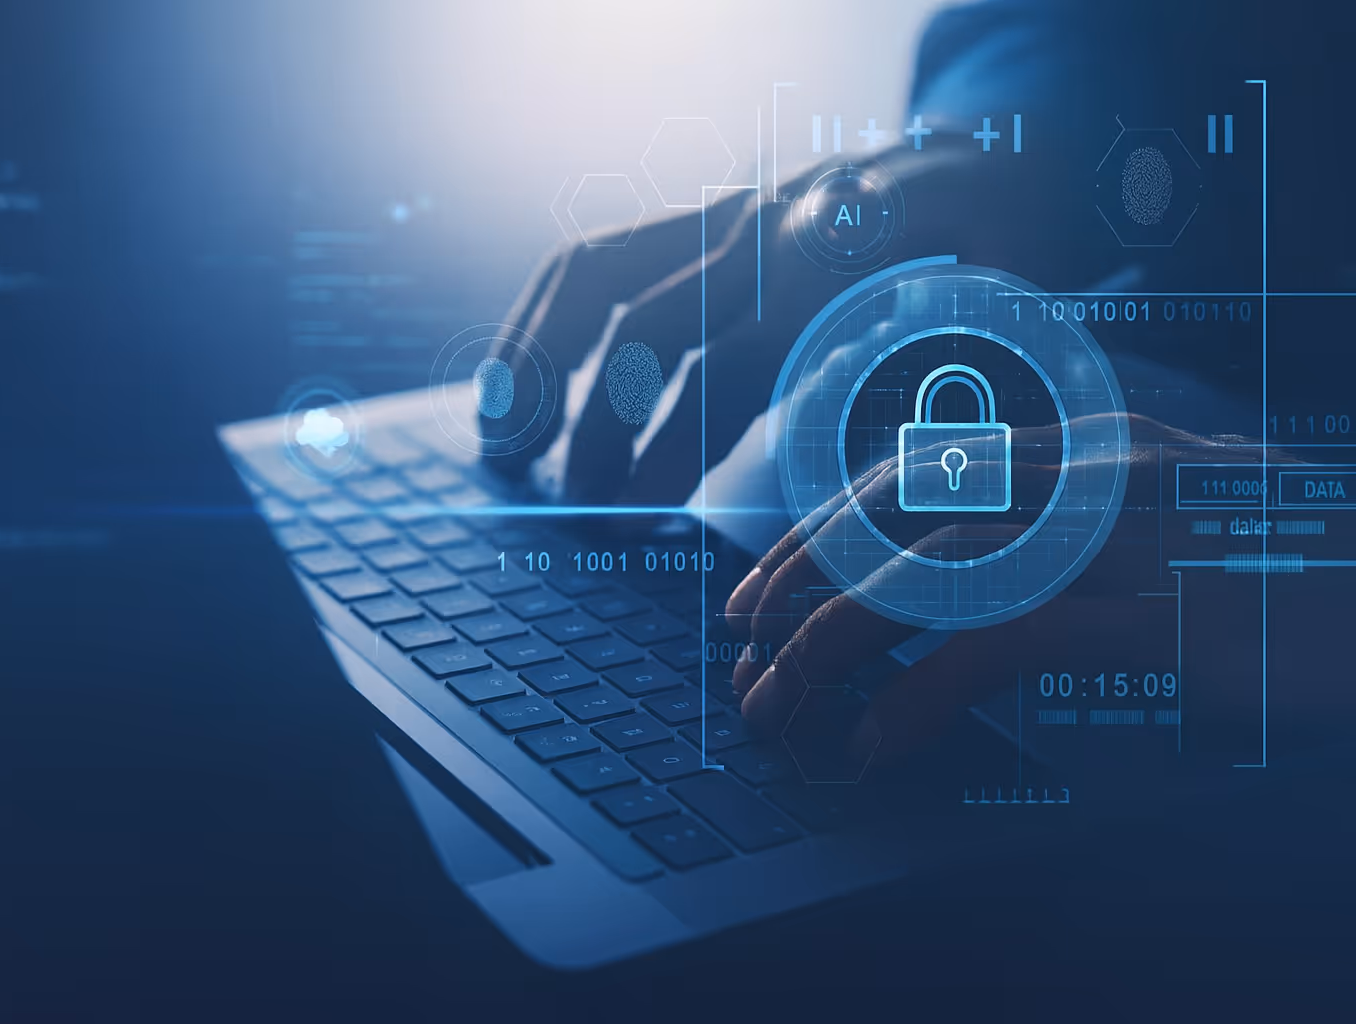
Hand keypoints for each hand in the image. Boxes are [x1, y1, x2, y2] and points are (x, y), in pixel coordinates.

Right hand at [479, 144, 1110, 505]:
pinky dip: (546, 321)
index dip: (670, 442)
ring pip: (595, 270)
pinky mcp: (709, 217)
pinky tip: (524, 382)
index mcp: (843, 252)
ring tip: (504, 445)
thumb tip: (880, 480)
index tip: (638, 517)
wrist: (1015, 149)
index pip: (728, 357)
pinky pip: (602, 258)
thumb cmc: (1017, 247)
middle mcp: (767, 222)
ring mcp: (729, 211)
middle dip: (588, 416)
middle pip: (641, 314)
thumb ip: (945, 383)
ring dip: (536, 359)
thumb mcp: (1012, 312)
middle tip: (568, 500)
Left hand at [725, 415, 1298, 769]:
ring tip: (783, 706)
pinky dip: (919, 696)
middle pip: (898, 515)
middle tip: (745, 649)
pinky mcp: (1162, 616)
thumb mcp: (1169, 523)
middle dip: (801, 582)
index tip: (763, 588)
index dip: (820, 531)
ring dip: (833, 645)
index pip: (912, 475)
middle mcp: (1092, 475)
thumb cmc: (1288, 567)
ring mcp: (1126, 538)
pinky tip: (878, 742)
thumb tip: (972, 573)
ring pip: (931, 574)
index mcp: (1087, 450)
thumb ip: (1072, 531)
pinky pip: (1001, 648)